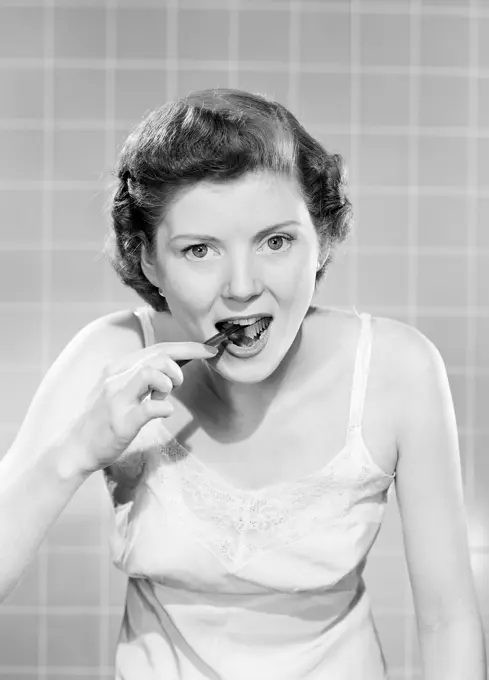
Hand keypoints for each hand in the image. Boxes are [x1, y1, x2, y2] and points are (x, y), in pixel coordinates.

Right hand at [70, 341, 217, 472]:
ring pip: (150, 372)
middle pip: (158, 355)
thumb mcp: (123, 390)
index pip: (158, 348)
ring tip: (167, 395)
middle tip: (182, 381)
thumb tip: (176, 368)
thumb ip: (145, 378)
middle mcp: (116, 377)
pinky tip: (165, 411)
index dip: (187, 347)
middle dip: (184, 361)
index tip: (209, 349)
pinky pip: (148, 408)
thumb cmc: (105, 419)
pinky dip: (163, 408)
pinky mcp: (120, 421)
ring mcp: (117, 399)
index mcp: (119, 368)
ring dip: (170, 381)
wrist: (77, 448)